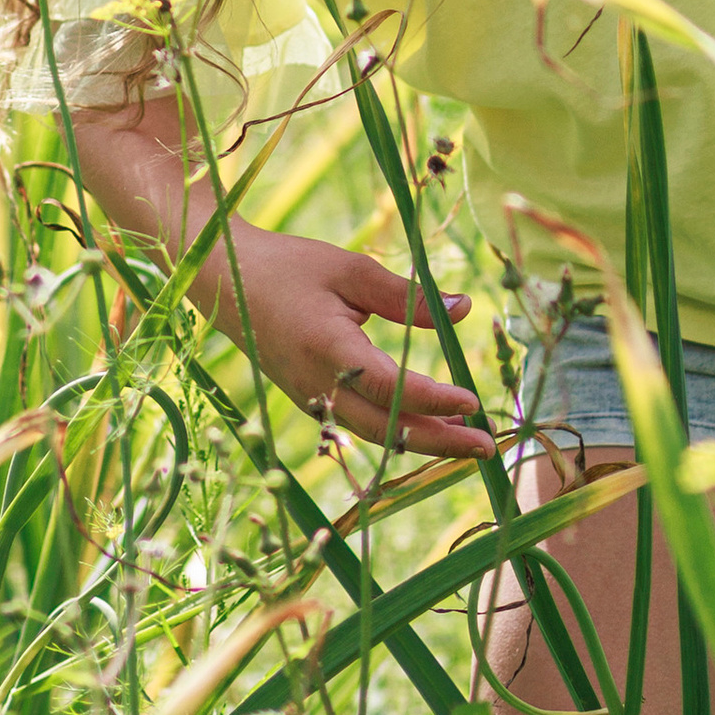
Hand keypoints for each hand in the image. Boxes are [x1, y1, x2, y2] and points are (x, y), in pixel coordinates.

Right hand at [211, 225, 495, 458]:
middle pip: (388, 430)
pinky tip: (426, 426)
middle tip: (488, 446)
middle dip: (440, 443)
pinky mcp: (310, 401)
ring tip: (467, 441)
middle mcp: (318, 388)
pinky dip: (396, 431)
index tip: (474, 402)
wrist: (226, 281)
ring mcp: (311, 401)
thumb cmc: (290, 267)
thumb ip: (407, 295)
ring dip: (421, 441)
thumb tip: (464, 308)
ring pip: (374, 435)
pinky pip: (359, 426)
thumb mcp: (350, 270)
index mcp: (328, 352)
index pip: (391, 389)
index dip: (434, 400)